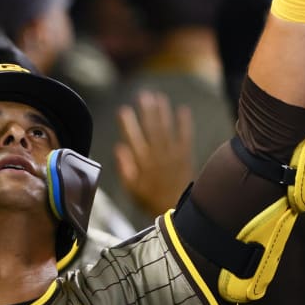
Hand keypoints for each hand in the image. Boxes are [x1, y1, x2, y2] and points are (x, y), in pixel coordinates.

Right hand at [114, 91, 194, 215]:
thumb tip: (119, 147)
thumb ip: (125, 167)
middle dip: (147, 110)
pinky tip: (183, 110)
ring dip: (163, 112)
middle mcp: (157, 156)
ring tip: (159, 97)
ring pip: (166, 129)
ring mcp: (172, 155)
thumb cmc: (150, 199)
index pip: (133, 138)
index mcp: (142, 163)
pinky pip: (185, 136)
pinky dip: (184, 123)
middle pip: (151, 128)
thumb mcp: (131, 188)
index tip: (123, 110)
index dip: (128, 123)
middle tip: (143, 95)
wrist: (176, 209)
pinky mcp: (185, 156)